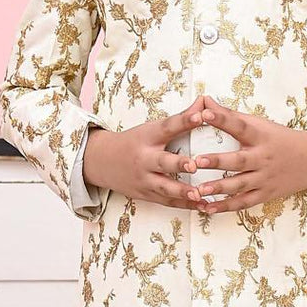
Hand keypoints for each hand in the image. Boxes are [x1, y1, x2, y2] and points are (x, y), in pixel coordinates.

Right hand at [83, 94, 212, 209]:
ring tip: (200, 195)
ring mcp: (144, 179)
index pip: (167, 126)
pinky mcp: (146, 194)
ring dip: (183, 192)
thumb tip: (205, 101)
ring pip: (164, 187)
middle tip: (194, 165)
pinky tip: (202, 205)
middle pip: (162, 161)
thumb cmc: (134, 142)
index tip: (200, 115)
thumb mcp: (152, 127)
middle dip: (178, 164)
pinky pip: (167, 201)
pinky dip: (184, 205)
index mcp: (148, 137)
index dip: (184, 120)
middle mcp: (144, 158)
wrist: (102, 161)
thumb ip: (181, 118)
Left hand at [182, 97, 306, 213]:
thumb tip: (204, 101)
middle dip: (218, 161)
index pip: (240, 126)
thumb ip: (230, 115)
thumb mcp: (260, 124)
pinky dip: (226, 207)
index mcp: (261, 137)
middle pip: (239, 161)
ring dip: (219, 188)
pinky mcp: (265, 194)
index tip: (204, 114)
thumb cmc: (280, 139)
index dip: (222, 119)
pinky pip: (244, 203)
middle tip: (197, 161)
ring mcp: (264, 178)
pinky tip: (208, 208)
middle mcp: (262, 158)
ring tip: (199, 190)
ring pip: (240, 185)